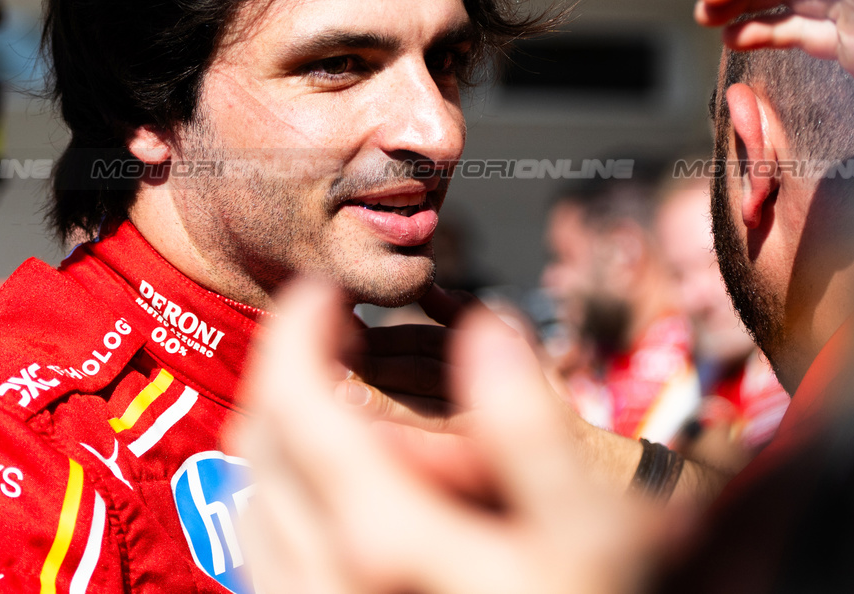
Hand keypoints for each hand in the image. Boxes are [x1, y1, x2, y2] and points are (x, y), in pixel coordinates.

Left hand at [231, 279, 650, 593]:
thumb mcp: (594, 532)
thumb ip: (533, 431)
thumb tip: (486, 335)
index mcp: (383, 535)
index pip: (294, 402)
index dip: (299, 326)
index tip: (329, 289)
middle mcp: (328, 577)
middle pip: (263, 443)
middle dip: (291, 369)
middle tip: (342, 332)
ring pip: (258, 498)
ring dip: (287, 432)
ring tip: (349, 400)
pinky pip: (272, 553)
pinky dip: (289, 496)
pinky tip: (345, 486)